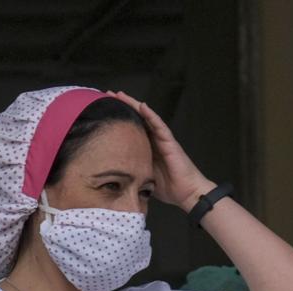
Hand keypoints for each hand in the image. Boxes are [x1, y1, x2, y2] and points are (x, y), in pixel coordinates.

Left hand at [110, 91, 215, 210]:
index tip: (104, 111)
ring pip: (147, 117)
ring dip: (134, 105)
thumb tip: (113, 175)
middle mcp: (154, 140)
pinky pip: (160, 126)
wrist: (187, 193)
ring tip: (121, 95)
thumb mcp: (143, 177)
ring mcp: (162, 139)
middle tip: (109, 95)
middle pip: (137, 119)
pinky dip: (151, 115)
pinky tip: (142, 106)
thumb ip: (132, 171)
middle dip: (123, 107)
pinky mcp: (170, 142)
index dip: (119, 120)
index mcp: (146, 148)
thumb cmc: (169, 187)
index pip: (131, 129)